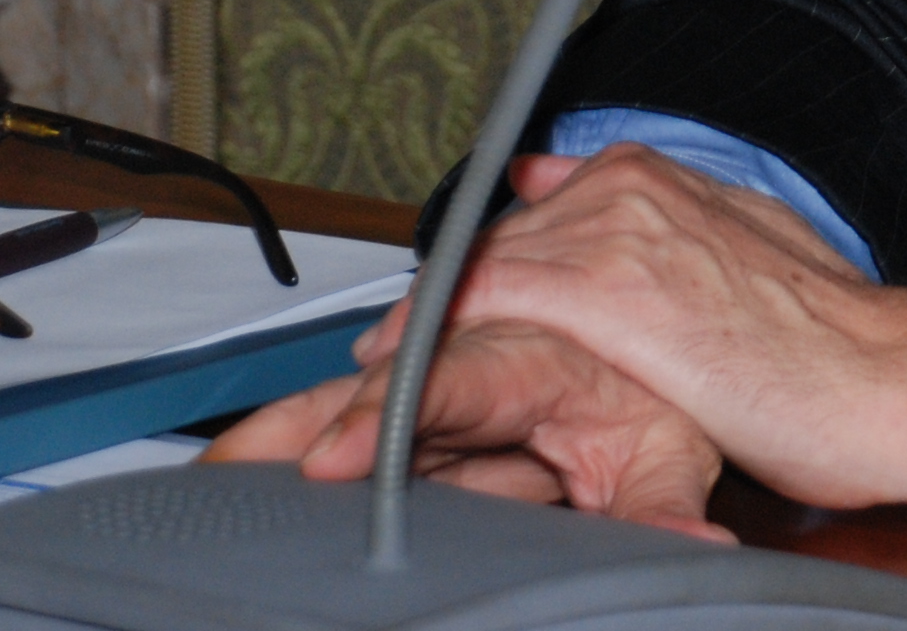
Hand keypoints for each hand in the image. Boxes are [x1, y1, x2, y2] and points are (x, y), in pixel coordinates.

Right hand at [205, 319, 732, 538]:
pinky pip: (350, 417)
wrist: (656, 355)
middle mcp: (472, 360)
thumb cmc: (656, 397)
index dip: (387, 416)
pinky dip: (295, 437)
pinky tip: (238, 473)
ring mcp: (438, 384)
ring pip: (349, 402)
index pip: (451, 381)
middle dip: (300, 427)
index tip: (331, 456)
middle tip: (228, 472)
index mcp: (534, 358)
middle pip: (376, 391)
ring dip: (281, 432)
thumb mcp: (672, 452)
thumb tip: (695, 551)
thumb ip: (663, 504)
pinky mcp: (417, 408)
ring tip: (212, 476)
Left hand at [409, 144, 906, 512]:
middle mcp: (632, 188)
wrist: (885, 378)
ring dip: (415, 331)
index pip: (529, 214)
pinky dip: (427, 348)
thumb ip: (672, 229)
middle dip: (436, 309)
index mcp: (664, 178)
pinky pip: (478, 306)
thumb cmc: (834, 346)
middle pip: (489, 240)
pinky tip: (397, 393)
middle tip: (384, 369)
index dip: (481, 275)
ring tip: (370, 394)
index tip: (444, 320)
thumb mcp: (750, 257)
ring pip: (473, 269)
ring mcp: (613, 231)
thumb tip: (587, 196)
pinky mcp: (602, 292)